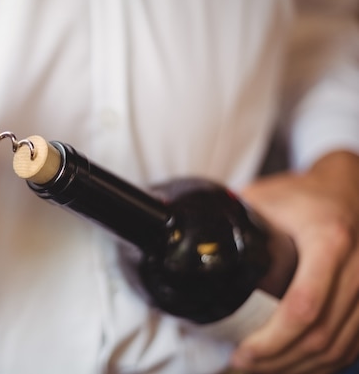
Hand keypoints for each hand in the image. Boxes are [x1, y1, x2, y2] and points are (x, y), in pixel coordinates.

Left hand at [231, 151, 358, 372]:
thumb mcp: (266, 198)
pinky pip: (353, 345)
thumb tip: (202, 249)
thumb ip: (237, 223)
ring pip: (339, 347)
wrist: (348, 189)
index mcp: (329, 241)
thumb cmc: (303, 195)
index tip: (242, 351)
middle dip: (279, 359)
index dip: (272, 338)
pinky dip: (324, 362)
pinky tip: (294, 364)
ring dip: (299, 366)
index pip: (303, 305)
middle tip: (244, 365)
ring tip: (261, 368)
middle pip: (321, 334)